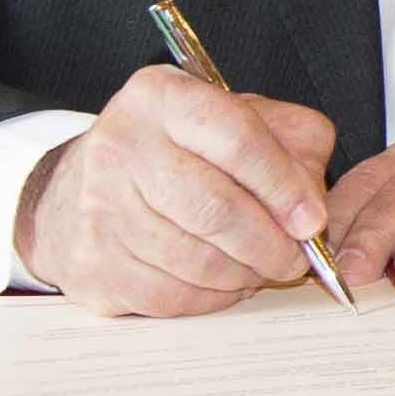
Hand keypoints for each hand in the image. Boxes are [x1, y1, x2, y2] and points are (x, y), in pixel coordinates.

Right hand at [15, 64, 334, 313]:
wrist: (82, 187)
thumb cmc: (177, 151)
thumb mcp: (238, 119)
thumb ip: (291, 145)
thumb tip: (311, 209)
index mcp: (162, 97)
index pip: (237, 139)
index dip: (284, 186)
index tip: (312, 220)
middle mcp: (121, 145)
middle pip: (215, 209)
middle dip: (269, 244)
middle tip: (295, 259)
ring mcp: (99, 207)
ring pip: (196, 260)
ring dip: (244, 275)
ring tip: (261, 269)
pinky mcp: (93, 264)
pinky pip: (171, 296)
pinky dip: (211, 298)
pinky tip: (222, 283)